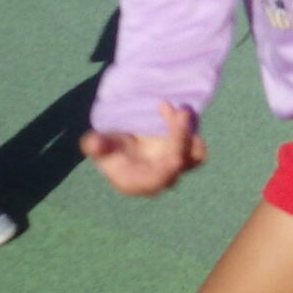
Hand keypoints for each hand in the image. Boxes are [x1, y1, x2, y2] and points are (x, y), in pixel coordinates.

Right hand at [81, 101, 205, 195]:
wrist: (124, 143)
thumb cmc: (109, 147)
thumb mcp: (99, 144)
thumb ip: (95, 145)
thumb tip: (94, 143)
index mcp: (134, 183)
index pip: (154, 181)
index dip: (166, 172)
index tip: (175, 158)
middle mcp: (158, 180)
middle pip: (177, 164)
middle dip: (180, 138)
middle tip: (181, 112)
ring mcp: (175, 169)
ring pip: (193, 155)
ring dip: (189, 131)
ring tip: (181, 109)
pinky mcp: (186, 156)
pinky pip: (197, 148)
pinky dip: (193, 130)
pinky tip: (182, 112)